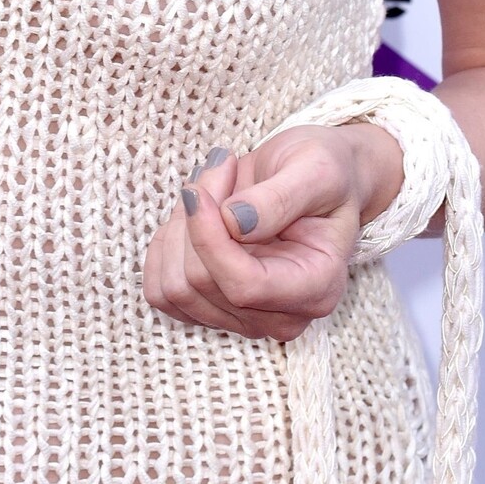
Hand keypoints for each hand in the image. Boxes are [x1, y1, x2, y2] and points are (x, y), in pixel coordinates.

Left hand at [141, 122, 403, 342]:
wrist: (315, 177)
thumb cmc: (324, 172)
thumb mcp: (315, 169)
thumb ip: (280, 198)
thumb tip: (234, 222)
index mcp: (316, 288)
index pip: (244, 286)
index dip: (209, 238)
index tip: (198, 189)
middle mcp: (281, 316)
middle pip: (200, 285)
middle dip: (196, 218)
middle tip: (221, 167)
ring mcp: (244, 316)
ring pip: (174, 288)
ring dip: (179, 227)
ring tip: (211, 187)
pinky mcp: (212, 305)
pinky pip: (160, 289)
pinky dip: (166, 245)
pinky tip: (193, 214)